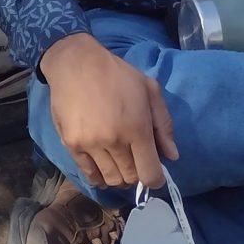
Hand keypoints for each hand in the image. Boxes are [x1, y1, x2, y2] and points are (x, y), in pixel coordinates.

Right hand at [40, 33, 175, 190]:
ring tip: (119, 162)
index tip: (155, 173)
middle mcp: (114, 141)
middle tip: (135, 161)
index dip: (156, 179)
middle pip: (130, 179)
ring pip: (110, 179)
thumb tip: (172, 156)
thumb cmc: (117, 75)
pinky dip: (98, 176)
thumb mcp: (149, 90)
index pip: (150, 175)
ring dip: (118, 176)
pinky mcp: (72, 145)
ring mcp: (90, 144)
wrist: (76, 64)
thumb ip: (164, 125)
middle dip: (137, 175)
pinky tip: (102, 167)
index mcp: (137, 128)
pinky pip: (88, 174)